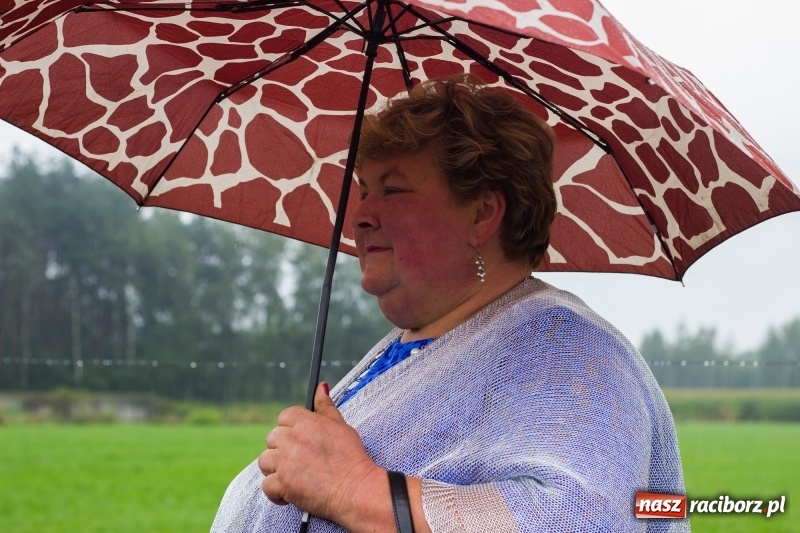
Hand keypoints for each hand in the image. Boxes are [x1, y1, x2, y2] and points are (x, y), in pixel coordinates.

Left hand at [259, 383, 384, 524]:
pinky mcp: (283, 484)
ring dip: (275, 469)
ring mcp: (286, 462)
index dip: (290, 427)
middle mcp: (293, 440)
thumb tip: (321, 387)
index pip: (285, 416)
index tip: (298, 438)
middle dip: (282, 448)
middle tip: (298, 459)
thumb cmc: (352, 458)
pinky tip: (289, 492)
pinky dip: (276, 492)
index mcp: (307, 423)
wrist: (356, 489)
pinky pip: (267, 485)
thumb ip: (326, 407)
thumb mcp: (342, 426)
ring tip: (291, 475)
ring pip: (264, 461)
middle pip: (272, 437)